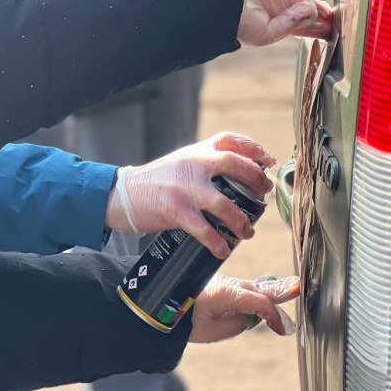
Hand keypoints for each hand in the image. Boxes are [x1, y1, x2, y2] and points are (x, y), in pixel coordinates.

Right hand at [105, 132, 273, 256]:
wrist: (124, 194)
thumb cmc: (157, 181)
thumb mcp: (181, 162)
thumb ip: (205, 162)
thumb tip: (240, 171)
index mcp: (196, 152)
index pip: (229, 139)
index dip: (252, 147)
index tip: (267, 160)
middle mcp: (193, 165)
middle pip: (234, 164)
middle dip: (256, 179)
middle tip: (264, 194)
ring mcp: (185, 188)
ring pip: (224, 204)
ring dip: (241, 221)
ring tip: (248, 231)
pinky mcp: (176, 210)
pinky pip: (204, 229)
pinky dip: (217, 242)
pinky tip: (223, 250)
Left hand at [190, 273, 298, 342]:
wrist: (163, 307)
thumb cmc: (186, 317)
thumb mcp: (214, 328)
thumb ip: (240, 321)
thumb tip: (258, 316)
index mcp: (227, 293)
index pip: (259, 302)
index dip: (274, 316)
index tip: (282, 330)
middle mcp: (230, 284)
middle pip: (261, 289)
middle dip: (281, 290)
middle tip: (300, 287)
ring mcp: (227, 284)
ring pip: (256, 287)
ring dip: (275, 289)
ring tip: (294, 286)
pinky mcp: (224, 287)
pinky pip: (247, 288)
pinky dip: (261, 290)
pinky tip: (274, 287)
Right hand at [233, 0, 333, 45]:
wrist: (218, 1)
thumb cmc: (239, 23)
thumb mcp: (267, 33)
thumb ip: (291, 23)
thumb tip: (313, 10)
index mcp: (277, 18)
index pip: (304, 22)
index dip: (319, 23)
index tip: (334, 27)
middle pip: (307, 1)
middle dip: (322, 4)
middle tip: (340, 5)